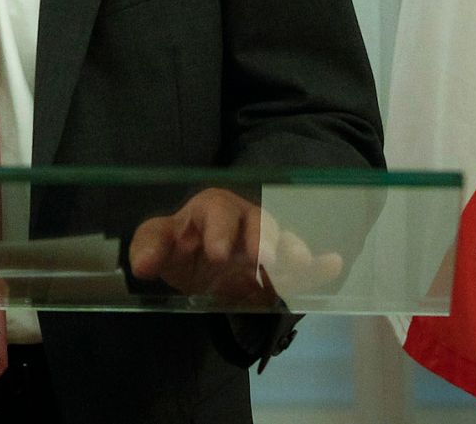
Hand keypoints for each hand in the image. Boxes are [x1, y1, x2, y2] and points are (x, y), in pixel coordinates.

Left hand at [128, 188, 341, 303]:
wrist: (204, 264)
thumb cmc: (182, 246)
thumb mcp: (160, 245)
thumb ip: (149, 249)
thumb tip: (142, 266)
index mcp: (213, 209)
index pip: (217, 211)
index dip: (219, 230)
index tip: (217, 254)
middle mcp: (246, 219)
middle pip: (259, 221)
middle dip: (262, 238)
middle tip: (264, 259)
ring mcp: (269, 242)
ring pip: (285, 241)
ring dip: (292, 251)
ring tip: (297, 265)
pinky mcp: (285, 267)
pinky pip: (305, 264)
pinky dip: (320, 265)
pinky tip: (332, 264)